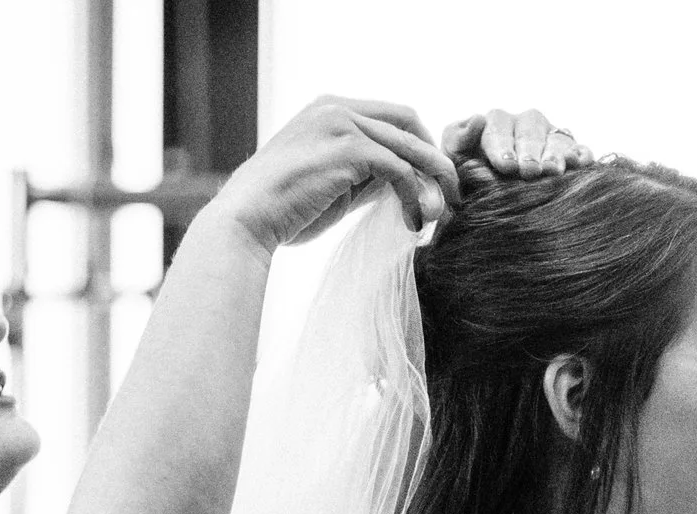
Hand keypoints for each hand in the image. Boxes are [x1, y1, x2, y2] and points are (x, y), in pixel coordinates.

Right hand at [212, 96, 460, 250]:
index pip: (392, 116)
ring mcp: (342, 123)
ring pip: (409, 144)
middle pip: (408, 120)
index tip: (433, 179)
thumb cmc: (284, 210)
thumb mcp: (333, 184)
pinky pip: (400, 168)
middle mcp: (336, 107)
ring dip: (432, 180)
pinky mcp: (348, 148)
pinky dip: (414, 195)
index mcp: (330, 109)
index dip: (419, 145)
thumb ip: (367, 176)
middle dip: (434, 156)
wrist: (247, 219)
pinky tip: (414, 221)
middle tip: (449, 192)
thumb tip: (408, 183)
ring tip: (439, 213)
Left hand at [443, 109, 592, 179]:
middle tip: (530, 171)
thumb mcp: (455, 157)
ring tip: (554, 171)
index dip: (502, 146)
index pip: (499, 128)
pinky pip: (579, 148)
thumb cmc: (469, 177)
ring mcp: (550, 136)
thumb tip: (478, 118)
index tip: (505, 165)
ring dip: (555, 154)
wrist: (488, 199)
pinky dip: (581, 154)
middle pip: (531, 130)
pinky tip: (580, 163)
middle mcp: (525, 124)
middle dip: (530, 151)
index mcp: (495, 123)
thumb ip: (459, 138)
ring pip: (556, 139)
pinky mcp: (570, 151)